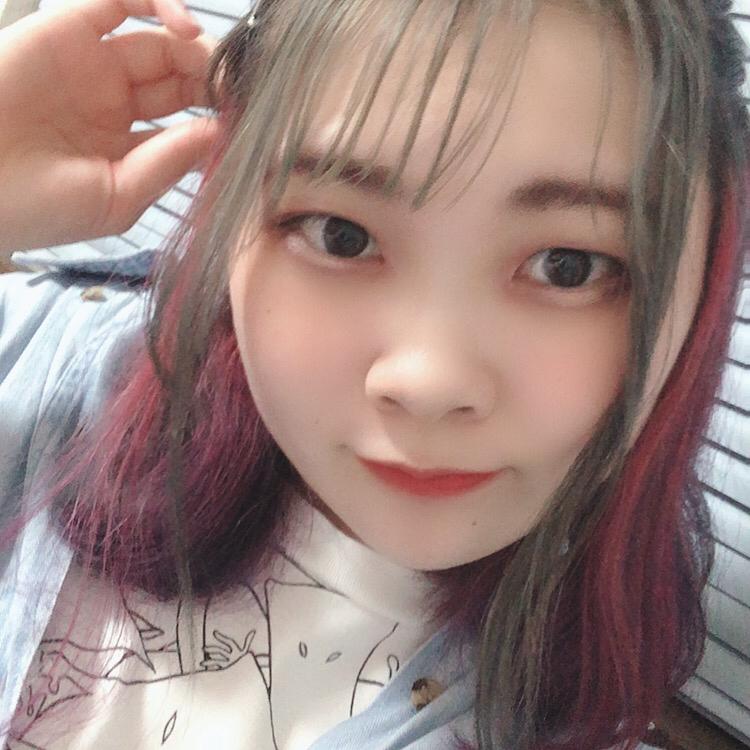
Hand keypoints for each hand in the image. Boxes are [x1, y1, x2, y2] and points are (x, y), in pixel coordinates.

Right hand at [0, 0, 220, 253]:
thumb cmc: (40, 207)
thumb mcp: (117, 199)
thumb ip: (166, 164)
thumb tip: (217, 135)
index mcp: (129, 143)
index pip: (187, 119)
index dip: (219, 114)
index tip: (251, 118)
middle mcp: (114, 101)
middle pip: (179, 77)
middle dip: (213, 78)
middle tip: (240, 85)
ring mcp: (91, 64)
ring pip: (157, 39)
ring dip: (194, 47)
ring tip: (215, 62)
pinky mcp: (65, 30)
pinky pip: (117, 0)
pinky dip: (155, 4)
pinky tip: (185, 29)